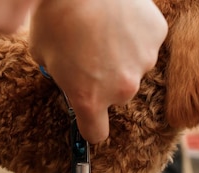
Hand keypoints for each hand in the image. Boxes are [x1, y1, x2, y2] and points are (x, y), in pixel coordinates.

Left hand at [29, 0, 167, 142]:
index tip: (88, 117)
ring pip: (134, 67)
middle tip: (90, 52)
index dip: (90, 125)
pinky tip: (120, 15)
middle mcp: (121, 88)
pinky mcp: (157, 35)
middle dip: (105, 81)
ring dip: (122, 55)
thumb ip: (58, 75)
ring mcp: (144, 62)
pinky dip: (136, 33)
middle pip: (116, 95)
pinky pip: (147, 41)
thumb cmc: (54, 14)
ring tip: (105, 29)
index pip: (96, 133)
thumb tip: (63, 73)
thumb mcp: (42, 54)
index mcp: (89, 99)